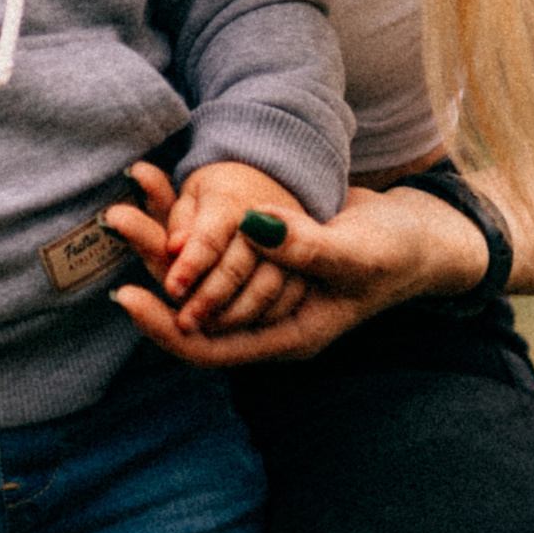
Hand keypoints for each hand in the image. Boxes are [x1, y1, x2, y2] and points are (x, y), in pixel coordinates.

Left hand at [109, 169, 487, 368]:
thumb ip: (308, 246)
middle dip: (150, 269)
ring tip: (124, 204)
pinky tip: (159, 184)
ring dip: (158, 241)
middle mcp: (264, 317)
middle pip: (189, 306)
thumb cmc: (398, 250)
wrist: (418, 231)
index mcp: (286, 336)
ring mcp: (259, 285)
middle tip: (115, 223)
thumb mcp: (359, 251)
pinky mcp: (258, 253)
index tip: (126, 295)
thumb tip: (252, 226)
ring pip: (193, 274)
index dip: (165, 327)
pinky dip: (184, 218)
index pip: (208, 348)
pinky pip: (210, 244)